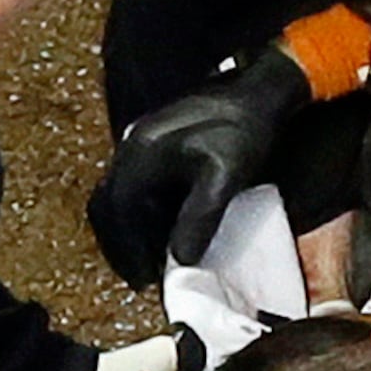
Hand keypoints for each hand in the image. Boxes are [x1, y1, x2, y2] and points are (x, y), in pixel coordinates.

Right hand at [88, 51, 311, 286]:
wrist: (259, 91)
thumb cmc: (244, 132)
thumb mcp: (225, 178)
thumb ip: (200, 218)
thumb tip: (182, 260)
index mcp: (141, 154)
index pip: (120, 213)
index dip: (130, 250)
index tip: (144, 280)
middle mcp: (132, 146)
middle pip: (111, 206)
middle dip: (124, 243)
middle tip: (142, 276)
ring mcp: (140, 141)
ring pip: (122, 196)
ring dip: (134, 230)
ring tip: (153, 258)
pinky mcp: (154, 141)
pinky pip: (137, 185)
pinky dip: (144, 213)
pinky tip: (164, 229)